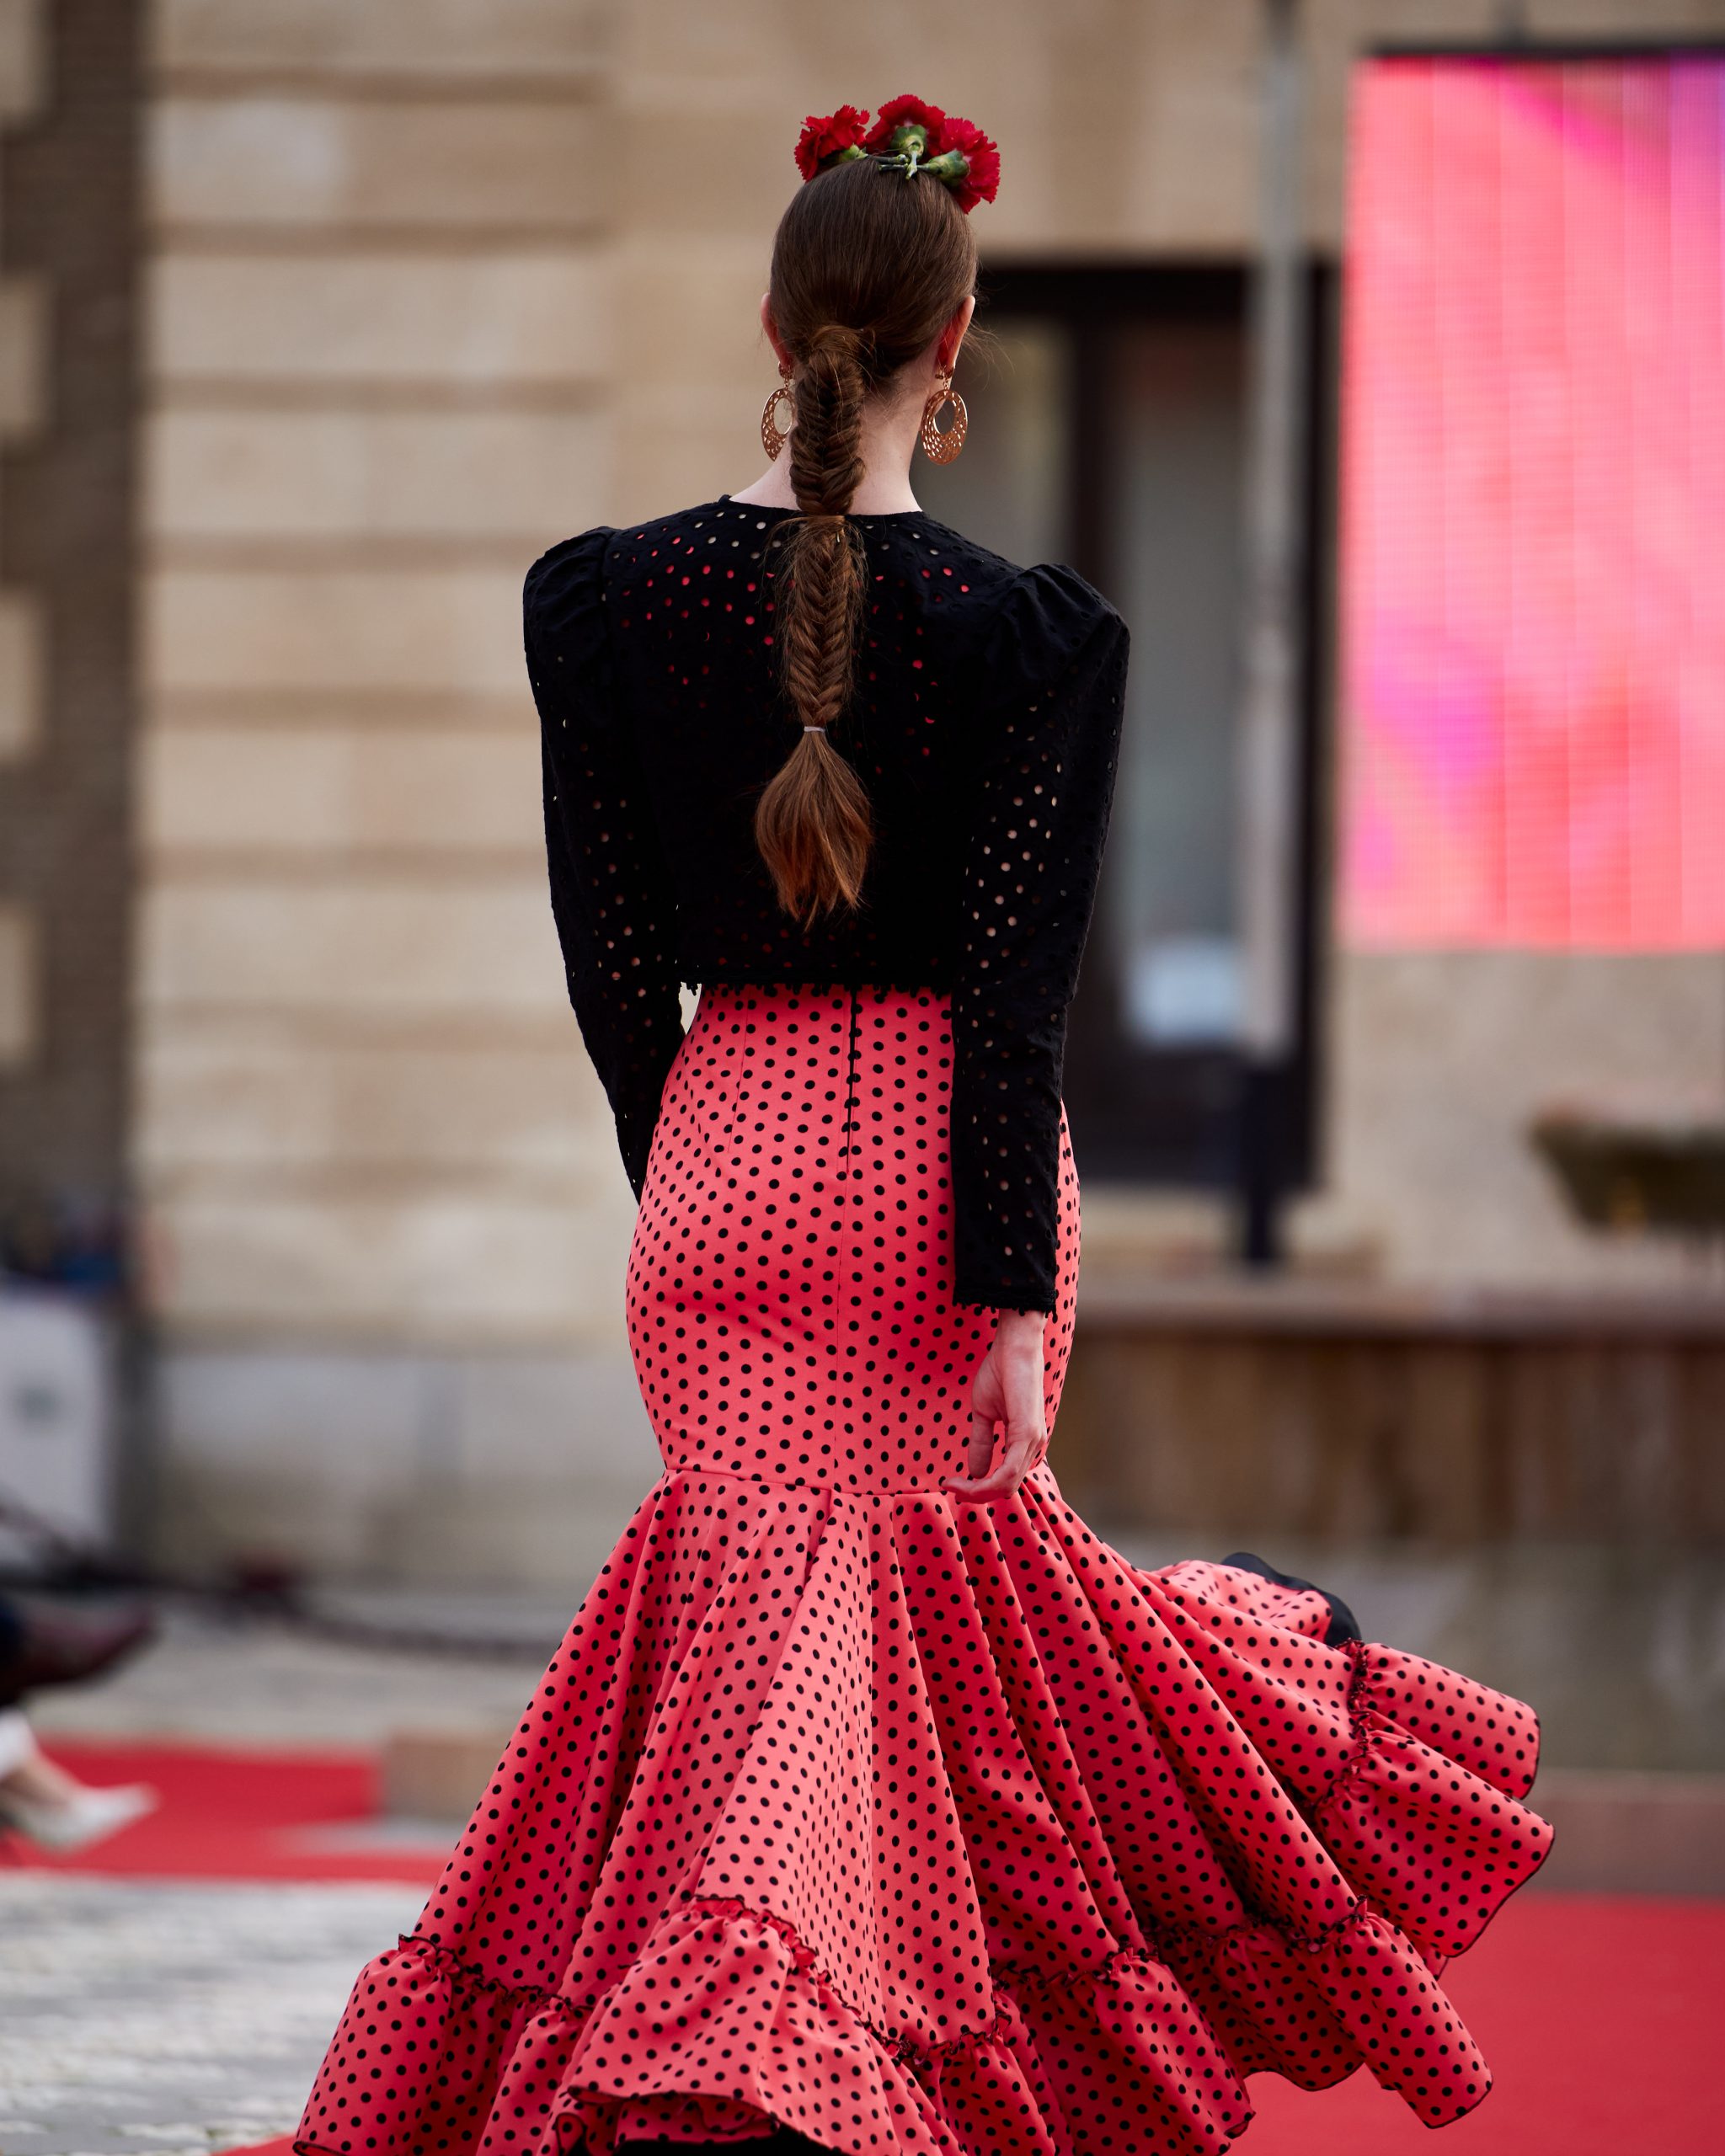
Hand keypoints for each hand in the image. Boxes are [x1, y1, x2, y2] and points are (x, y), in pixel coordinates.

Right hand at [946, 1308, 1049, 1500]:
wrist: (1013, 1347)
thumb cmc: (1001, 1373)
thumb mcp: (984, 1413)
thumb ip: (981, 1443)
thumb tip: (973, 1472)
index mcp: (1025, 1443)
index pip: (1004, 1480)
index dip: (978, 1489)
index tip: (951, 1483)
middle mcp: (1034, 1446)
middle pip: (1005, 1489)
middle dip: (975, 1494)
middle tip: (950, 1487)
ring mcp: (1033, 1441)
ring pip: (1006, 1485)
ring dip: (977, 1491)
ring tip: (954, 1485)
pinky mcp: (1027, 1434)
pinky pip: (1009, 1472)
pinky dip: (986, 1482)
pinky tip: (969, 1479)